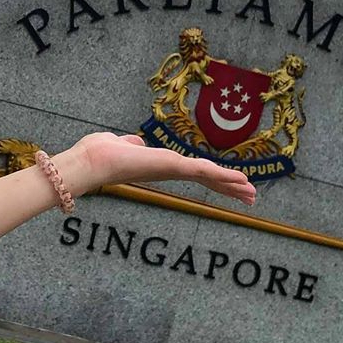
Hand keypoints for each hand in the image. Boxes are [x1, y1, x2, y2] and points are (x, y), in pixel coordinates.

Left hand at [58, 132, 257, 207]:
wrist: (90, 161)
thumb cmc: (99, 153)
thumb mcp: (120, 145)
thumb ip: (131, 145)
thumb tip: (135, 143)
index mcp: (161, 166)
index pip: (195, 173)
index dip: (214, 180)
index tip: (232, 186)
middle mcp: (169, 171)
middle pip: (207, 180)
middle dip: (229, 189)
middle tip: (252, 199)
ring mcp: (172, 170)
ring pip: (209, 177)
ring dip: (232, 185)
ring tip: (252, 194)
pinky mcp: (172, 166)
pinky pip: (203, 170)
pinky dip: (223, 175)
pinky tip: (240, 180)